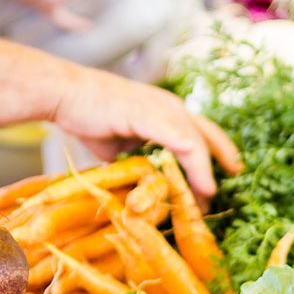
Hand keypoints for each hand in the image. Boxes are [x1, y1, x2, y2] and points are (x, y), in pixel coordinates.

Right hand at [50, 76, 241, 202]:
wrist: (66, 95)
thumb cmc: (90, 116)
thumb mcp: (122, 144)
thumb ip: (138, 158)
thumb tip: (143, 183)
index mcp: (168, 111)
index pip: (203, 132)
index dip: (218, 155)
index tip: (227, 178)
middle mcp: (171, 106)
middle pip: (208, 137)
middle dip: (218, 168)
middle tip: (219, 197)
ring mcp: (162, 108)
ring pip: (195, 142)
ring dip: (203, 173)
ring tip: (208, 198)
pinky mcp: (148, 114)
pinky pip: (179, 139)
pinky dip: (191, 159)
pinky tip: (201, 181)